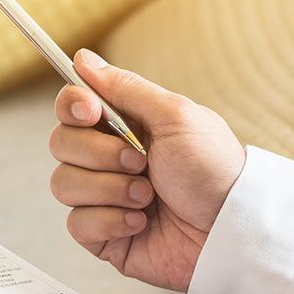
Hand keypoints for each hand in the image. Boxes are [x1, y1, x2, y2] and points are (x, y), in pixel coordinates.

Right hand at [48, 50, 244, 291]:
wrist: (232, 230)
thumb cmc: (215, 170)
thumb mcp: (176, 116)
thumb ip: (125, 87)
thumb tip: (83, 58)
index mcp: (124, 126)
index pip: (72, 107)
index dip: (72, 106)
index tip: (91, 111)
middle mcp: (108, 159)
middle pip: (61, 143)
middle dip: (99, 153)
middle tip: (141, 162)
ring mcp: (102, 197)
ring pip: (63, 184)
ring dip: (109, 189)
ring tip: (147, 196)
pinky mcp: (103, 235)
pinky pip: (76, 224)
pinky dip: (110, 220)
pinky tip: (141, 221)